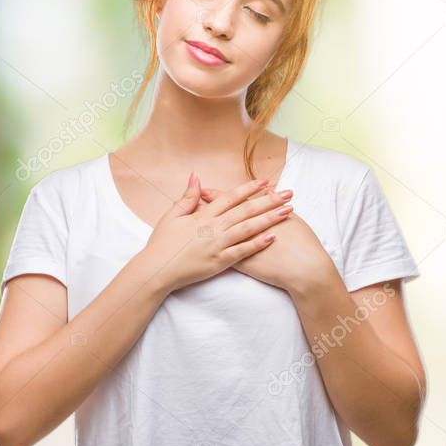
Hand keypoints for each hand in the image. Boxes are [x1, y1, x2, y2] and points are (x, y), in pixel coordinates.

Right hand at [140, 172, 295, 294]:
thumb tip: (195, 176)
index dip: (249, 189)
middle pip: (245, 211)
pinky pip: (242, 251)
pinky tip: (273, 237)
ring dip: (269, 219)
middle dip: (268, 201)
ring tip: (288, 212)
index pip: (230, 198)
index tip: (265, 182)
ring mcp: (218, 245)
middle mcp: (213, 228)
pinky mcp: (220, 262)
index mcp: (202, 215)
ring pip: (248, 228)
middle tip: (288, 194)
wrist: (156, 269)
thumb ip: (187, 197)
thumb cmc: (162, 243)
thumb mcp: (172, 216)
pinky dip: (257, 244)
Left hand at [199, 184, 340, 292]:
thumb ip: (274, 204)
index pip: (231, 201)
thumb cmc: (301, 242)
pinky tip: (201, 248)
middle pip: (218, 215)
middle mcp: (242, 228)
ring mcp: (238, 246)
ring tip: (192, 223)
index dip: (217, 195)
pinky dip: (210, 249)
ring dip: (203, 229)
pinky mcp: (239, 262)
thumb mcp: (290, 217)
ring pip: (214, 235)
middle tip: (191, 204)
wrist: (303, 268)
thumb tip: (268, 190)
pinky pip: (220, 255)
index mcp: (254, 215)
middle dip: (204, 210)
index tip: (204, 190)